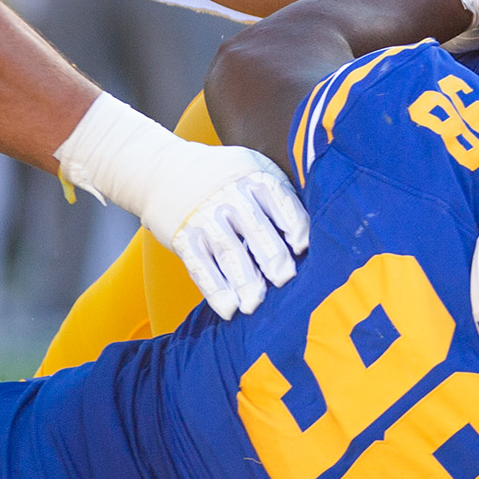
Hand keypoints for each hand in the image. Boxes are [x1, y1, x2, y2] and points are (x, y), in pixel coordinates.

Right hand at [141, 143, 310, 319]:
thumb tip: (315, 237)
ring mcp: (205, 217)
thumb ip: (281, 195)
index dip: (294, 225)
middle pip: (255, 229)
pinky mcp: (183, 237)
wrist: (164, 170)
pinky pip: (200, 266)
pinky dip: (214, 289)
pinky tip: (228, 309)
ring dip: (243, 280)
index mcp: (255, 178)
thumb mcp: (255, 168)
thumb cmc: (227, 176)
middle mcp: (230, 196)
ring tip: (255, 304)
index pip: (280, 201)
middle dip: (272, 256)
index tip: (304, 247)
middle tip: (285, 280)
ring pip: (228, 251)